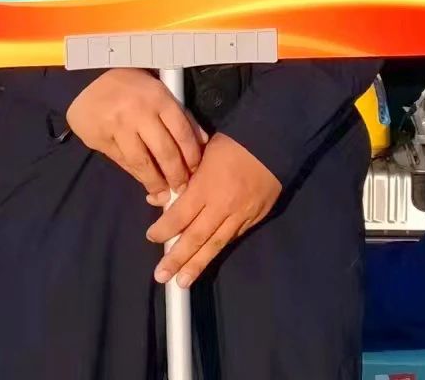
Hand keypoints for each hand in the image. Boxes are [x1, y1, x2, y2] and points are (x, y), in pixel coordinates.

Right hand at [66, 69, 205, 198]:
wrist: (88, 81)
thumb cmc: (131, 86)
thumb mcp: (158, 92)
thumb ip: (180, 115)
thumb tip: (202, 142)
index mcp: (158, 98)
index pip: (182, 132)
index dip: (191, 156)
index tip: (195, 170)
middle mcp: (139, 112)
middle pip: (165, 151)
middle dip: (176, 175)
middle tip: (181, 188)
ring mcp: (118, 126)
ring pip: (142, 163)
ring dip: (155, 182)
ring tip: (162, 192)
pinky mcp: (102, 138)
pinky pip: (123, 162)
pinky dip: (135, 174)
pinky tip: (143, 179)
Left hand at [146, 133, 281, 287]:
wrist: (273, 142)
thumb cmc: (232, 142)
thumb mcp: (201, 152)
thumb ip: (183, 177)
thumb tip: (160, 198)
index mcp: (206, 186)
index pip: (180, 216)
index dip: (164, 230)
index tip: (151, 237)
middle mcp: (222, 206)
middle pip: (196, 238)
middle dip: (177, 259)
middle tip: (161, 276)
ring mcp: (241, 215)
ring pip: (215, 245)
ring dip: (197, 265)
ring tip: (182, 281)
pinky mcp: (255, 219)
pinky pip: (233, 238)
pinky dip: (218, 249)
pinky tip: (207, 258)